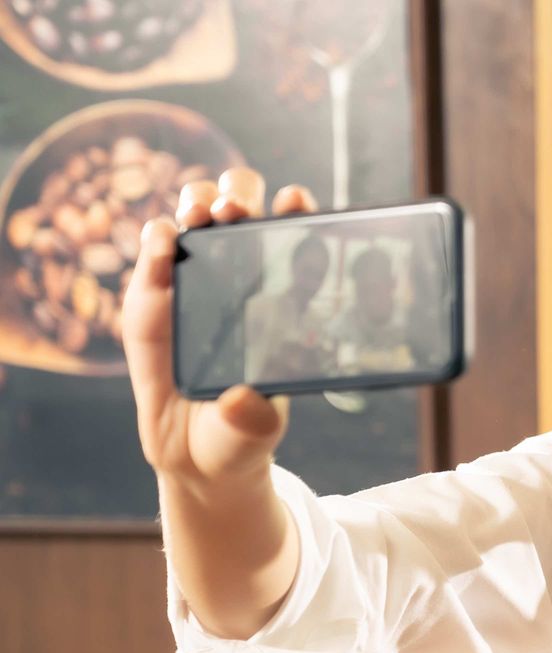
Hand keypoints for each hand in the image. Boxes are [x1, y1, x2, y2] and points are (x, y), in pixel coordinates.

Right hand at [124, 169, 316, 497]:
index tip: (294, 203)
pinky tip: (164, 240)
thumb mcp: (257, 428)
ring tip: (201, 213)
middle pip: (240, 210)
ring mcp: (193, 280)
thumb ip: (254, 417)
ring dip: (197, 201)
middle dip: (238, 196)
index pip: (294, 239)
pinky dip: (157, 237)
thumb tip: (243, 402)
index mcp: (280, 298)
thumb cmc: (241, 431)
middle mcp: (239, 279)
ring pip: (196, 215)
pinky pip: (153, 251)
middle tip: (235, 211)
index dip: (296, 213)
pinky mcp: (151, 294)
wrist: (195, 453)